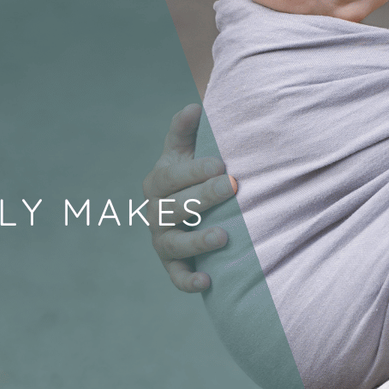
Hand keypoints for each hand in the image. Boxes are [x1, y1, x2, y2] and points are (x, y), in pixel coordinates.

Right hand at [143, 104, 235, 292]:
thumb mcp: (186, 150)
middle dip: (203, 197)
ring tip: (225, 235)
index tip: (221, 164)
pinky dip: (189, 281)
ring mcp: (163, 241)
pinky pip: (177, 276)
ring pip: (173, 243)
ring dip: (197, 240)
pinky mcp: (174, 265)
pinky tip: (208, 281)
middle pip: (174, 208)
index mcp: (157, 182)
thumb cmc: (195, 174)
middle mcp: (155, 213)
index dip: (194, 170)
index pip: (171, 177)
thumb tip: (193, 107)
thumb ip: (186, 130)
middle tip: (233, 187)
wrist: (195, 208)